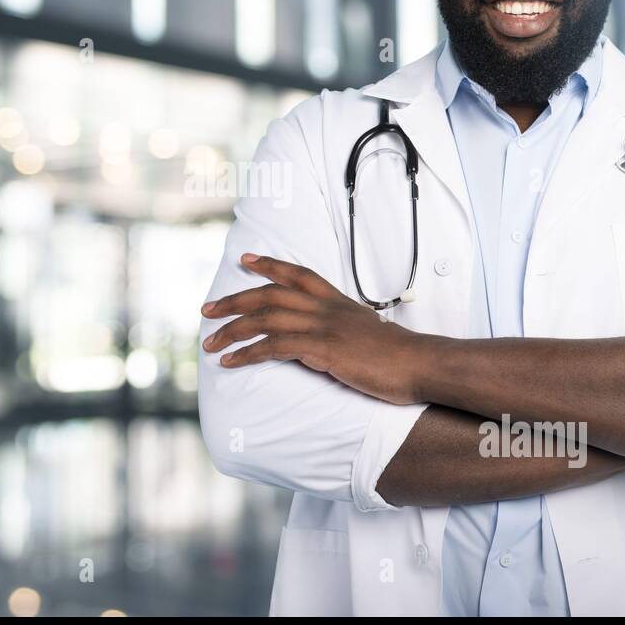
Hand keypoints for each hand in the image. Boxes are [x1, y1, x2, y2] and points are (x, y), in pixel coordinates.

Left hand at [200, 253, 423, 403]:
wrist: (417, 363)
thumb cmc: (396, 354)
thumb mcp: (365, 330)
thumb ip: (342, 326)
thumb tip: (324, 337)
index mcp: (336, 301)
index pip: (297, 274)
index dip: (269, 265)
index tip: (245, 260)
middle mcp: (325, 308)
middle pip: (269, 295)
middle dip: (234, 300)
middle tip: (207, 309)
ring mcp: (322, 327)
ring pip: (264, 319)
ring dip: (232, 331)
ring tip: (210, 342)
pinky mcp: (320, 349)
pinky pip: (273, 347)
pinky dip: (247, 354)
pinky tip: (232, 362)